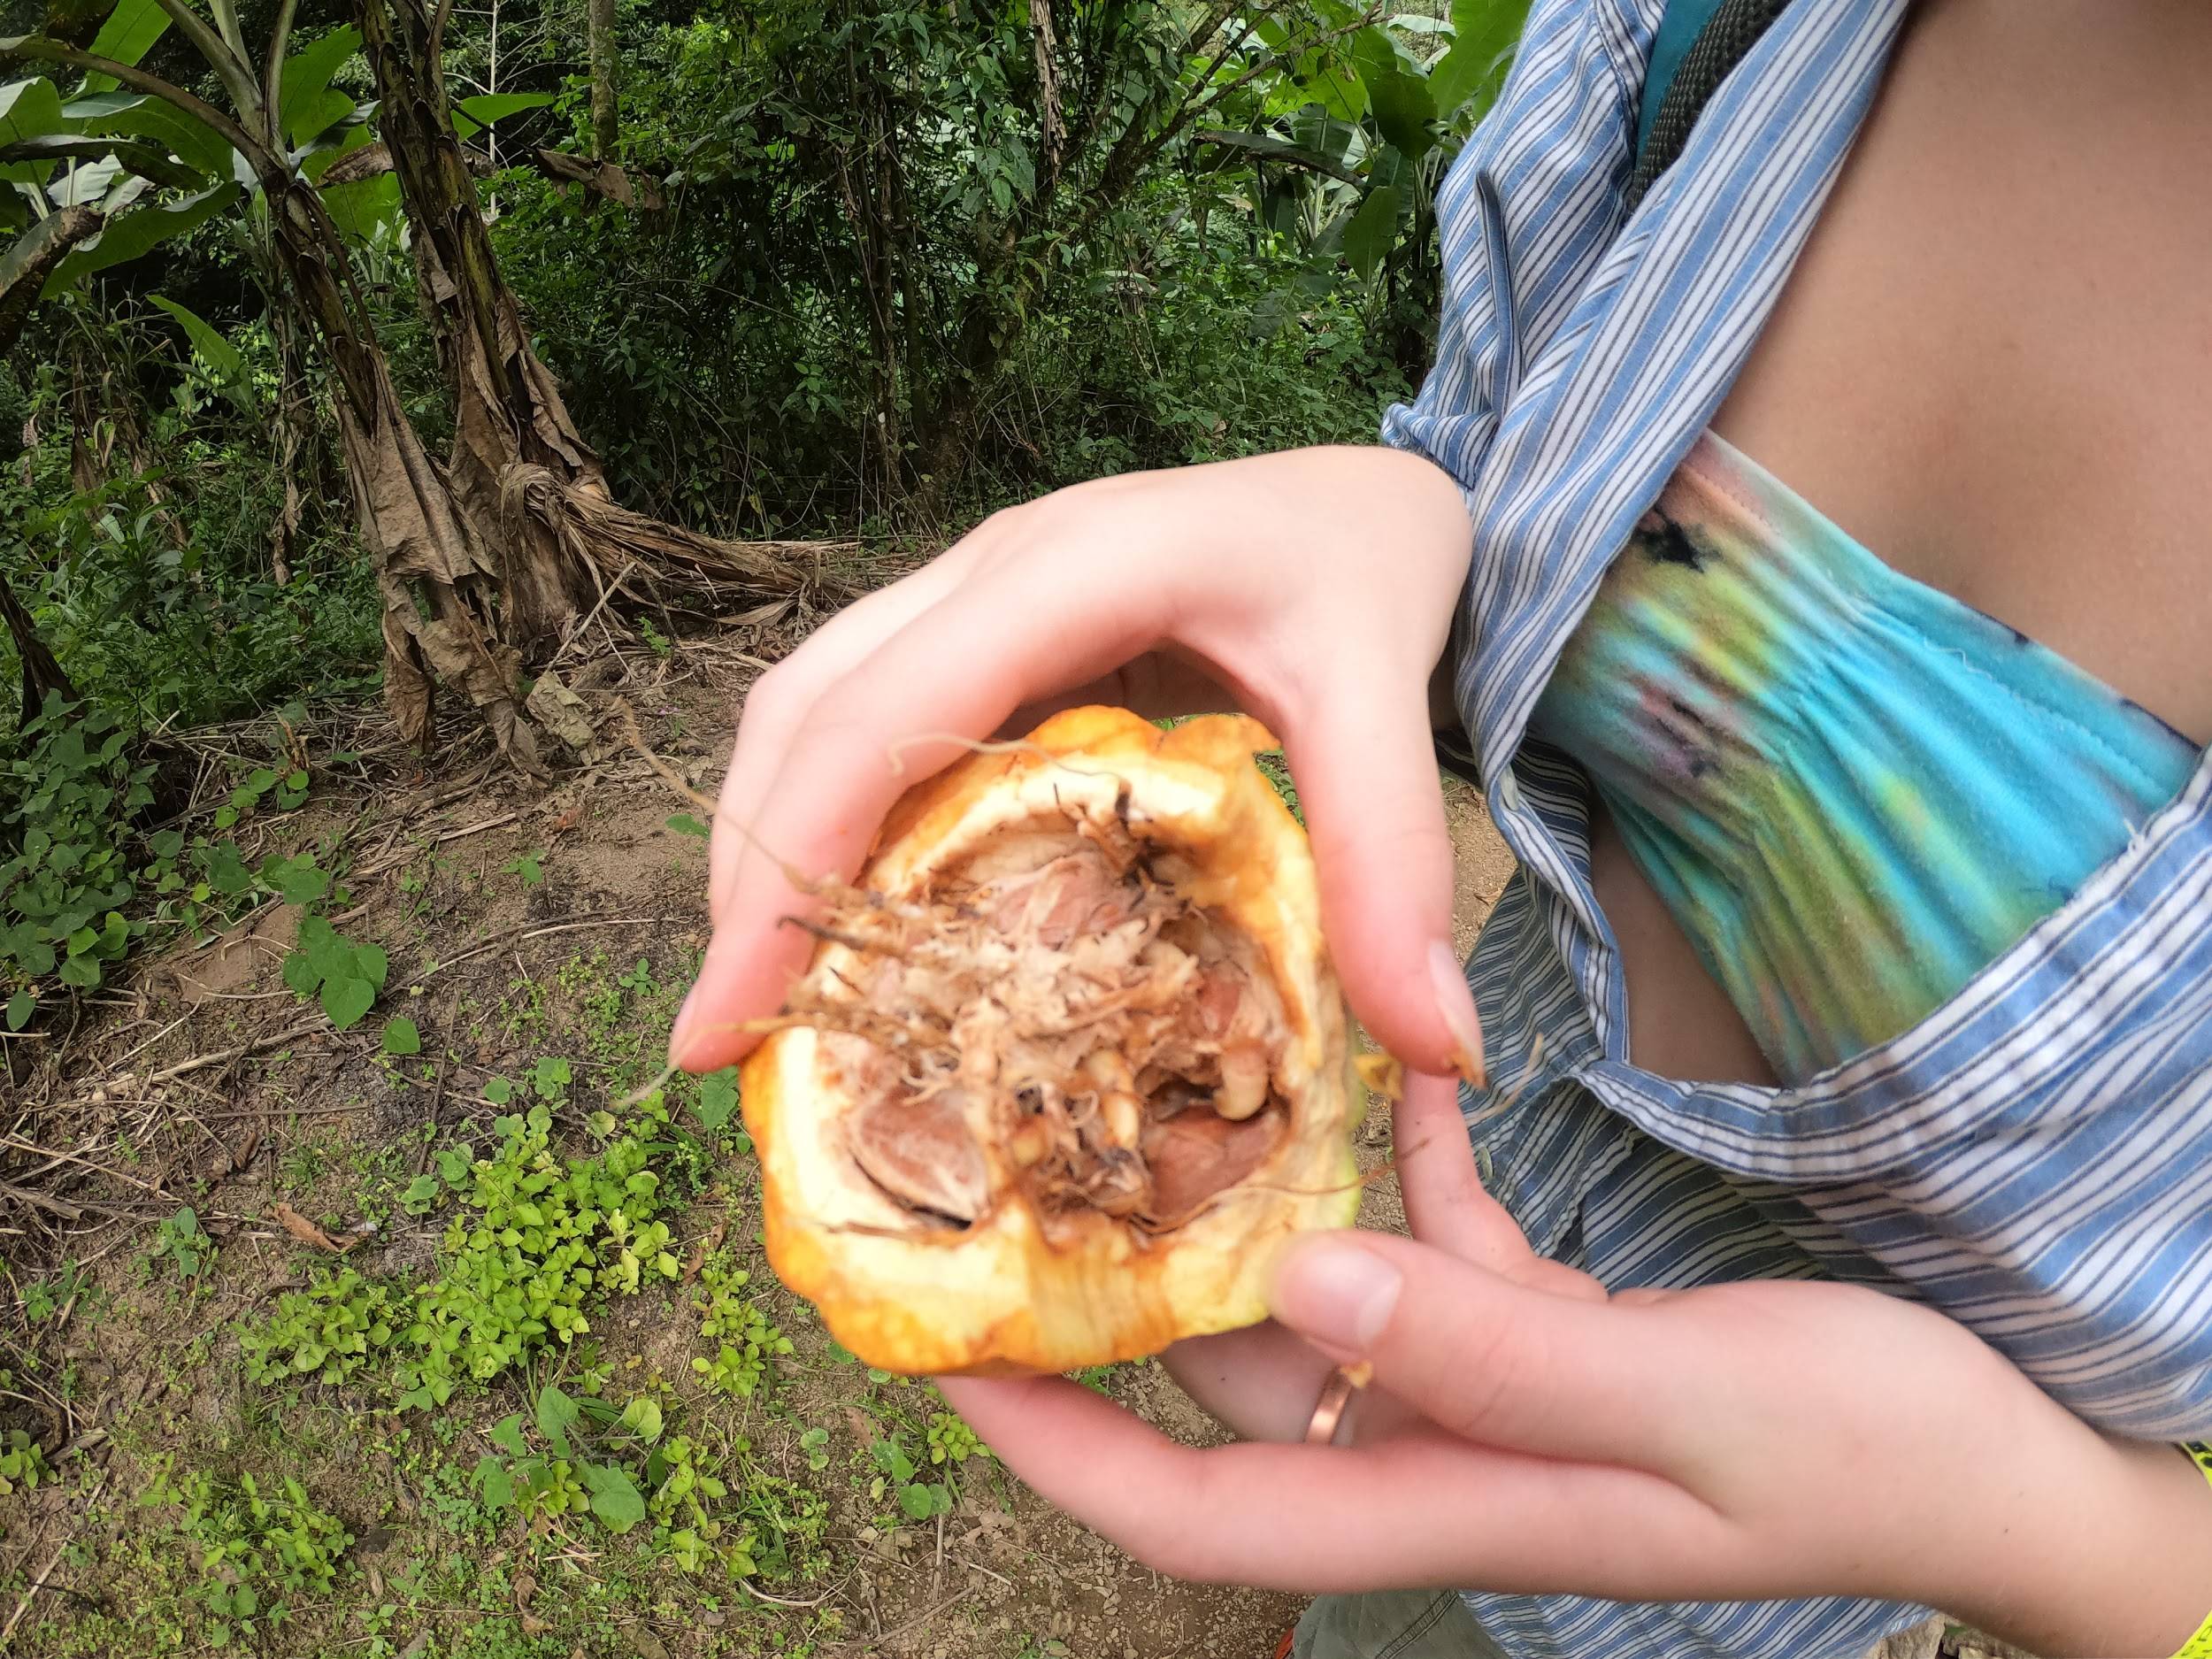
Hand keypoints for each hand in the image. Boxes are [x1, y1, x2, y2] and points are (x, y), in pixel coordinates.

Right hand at [669, 445, 1484, 1080]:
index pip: (880, 715)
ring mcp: (973, 592)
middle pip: (806, 712)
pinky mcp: (982, 630)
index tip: (728, 1011)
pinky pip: (864, 717)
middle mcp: (990, 569)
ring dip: (771, 843)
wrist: (1366, 491)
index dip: (790, 861)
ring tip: (769, 995)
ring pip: (811, 709)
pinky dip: (828, 819)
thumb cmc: (1368, 572)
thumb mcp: (1388, 699)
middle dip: (749, 874)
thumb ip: (1393, 864)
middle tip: (724, 1038)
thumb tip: (1439, 1053)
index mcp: (1071, 568)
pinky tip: (849, 923)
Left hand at [941, 1074, 2211, 1658]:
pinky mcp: (1550, 1319)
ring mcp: (1490, 1379)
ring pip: (1320, 1288)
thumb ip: (1492, 1349)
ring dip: (1253, 1191)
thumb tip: (1306, 1282)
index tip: (941, 1361)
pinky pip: (1434, 1228)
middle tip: (1017, 1156)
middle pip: (1228, 1380)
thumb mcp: (1684, 1405)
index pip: (1194, 1513)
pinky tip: (1389, 1054)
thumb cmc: (1862, 1453)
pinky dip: (1402, 1151)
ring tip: (1160, 1064)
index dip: (1054, 1450)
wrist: (1999, 1455)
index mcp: (1445, 1500)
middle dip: (1118, 1287)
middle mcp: (1437, 1445)